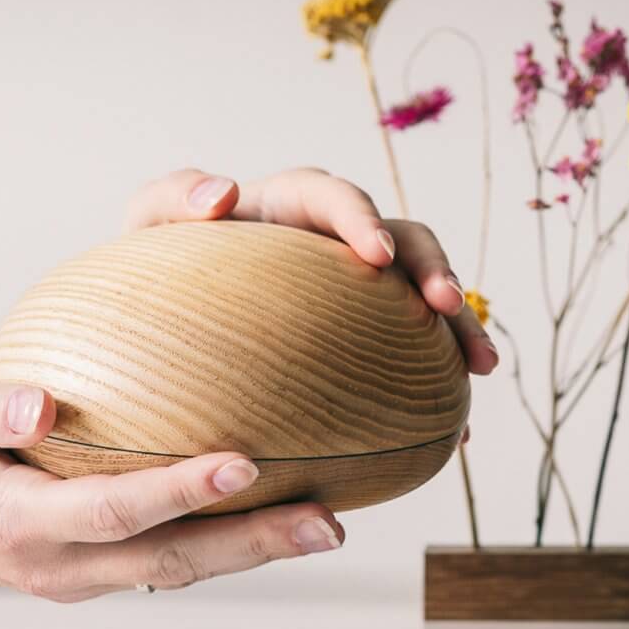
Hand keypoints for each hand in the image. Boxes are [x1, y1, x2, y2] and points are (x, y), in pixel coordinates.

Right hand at [0, 374, 342, 600]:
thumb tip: (39, 409)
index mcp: (17, 524)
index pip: (112, 513)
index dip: (178, 493)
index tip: (243, 464)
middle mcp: (57, 564)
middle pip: (169, 560)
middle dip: (252, 545)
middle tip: (325, 524)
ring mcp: (79, 575)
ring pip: (178, 569)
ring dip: (252, 552)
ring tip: (320, 527)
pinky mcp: (93, 566)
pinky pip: (166, 560)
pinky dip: (222, 545)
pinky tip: (268, 518)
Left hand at [128, 168, 498, 374]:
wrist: (163, 321)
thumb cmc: (158, 269)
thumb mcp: (149, 226)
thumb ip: (173, 197)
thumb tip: (227, 194)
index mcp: (286, 210)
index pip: (331, 198)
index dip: (360, 218)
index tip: (376, 256)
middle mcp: (330, 245)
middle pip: (402, 240)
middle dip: (432, 268)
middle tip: (446, 307)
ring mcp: (354, 293)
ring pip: (420, 299)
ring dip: (457, 326)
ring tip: (479, 369)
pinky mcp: (363, 339)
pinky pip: (409, 357)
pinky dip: (435, 385)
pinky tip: (453, 434)